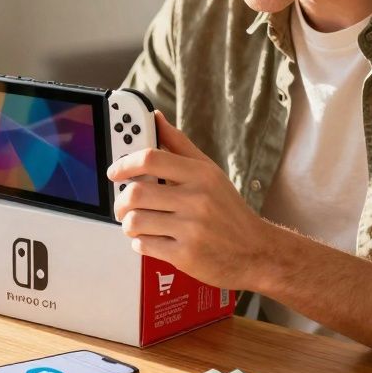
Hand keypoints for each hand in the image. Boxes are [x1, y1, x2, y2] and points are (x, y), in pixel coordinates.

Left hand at [107, 111, 274, 289]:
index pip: (151, 159)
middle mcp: (197, 200)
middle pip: (136, 193)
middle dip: (121, 201)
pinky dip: (140, 243)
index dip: (124, 164)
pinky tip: (151, 239)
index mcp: (201, 175)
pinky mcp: (186, 255)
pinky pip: (145, 245)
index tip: (114, 172)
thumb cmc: (229, 211)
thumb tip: (155, 117)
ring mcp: (191, 229)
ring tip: (136, 224)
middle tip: (122, 205)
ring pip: (135, 222)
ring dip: (129, 224)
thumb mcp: (210, 172)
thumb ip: (179, 145)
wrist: (257, 252)